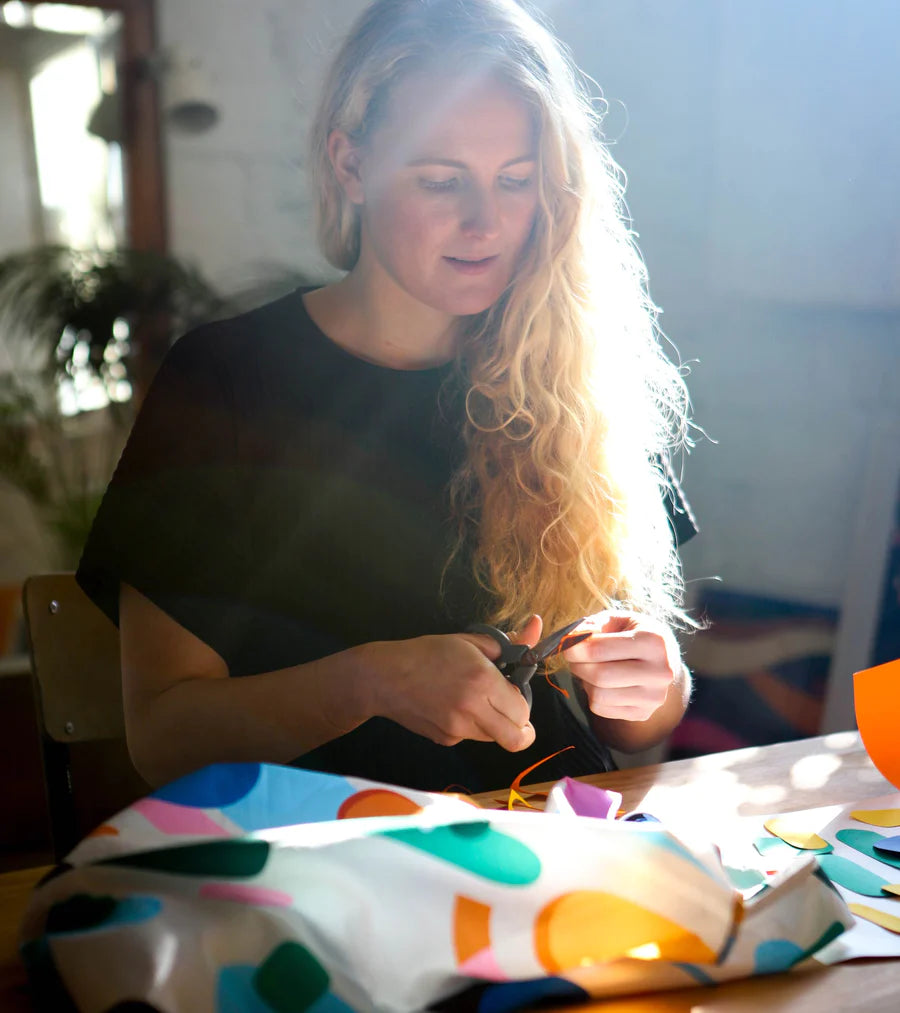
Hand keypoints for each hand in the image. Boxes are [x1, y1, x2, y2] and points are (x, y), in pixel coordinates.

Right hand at [362, 616, 542, 751]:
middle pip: (516, 739)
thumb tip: (536, 626)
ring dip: (495, 725)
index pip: (523, 711)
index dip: (523, 703)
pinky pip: (470, 737)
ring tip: (475, 702)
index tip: (514, 692)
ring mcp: (458, 729)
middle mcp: (473, 709)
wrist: (384, 678)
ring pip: (494, 738)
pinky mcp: (446, 739)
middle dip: (522, 730)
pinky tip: (452, 706)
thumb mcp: (468, 642)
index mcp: (482, 682)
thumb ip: (507, 642)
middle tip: (514, 715)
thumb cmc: (426, 653)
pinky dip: (470, 726)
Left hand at [564, 610, 681, 721]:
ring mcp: (653, 696)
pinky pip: (601, 708)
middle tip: (574, 658)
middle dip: (577, 665)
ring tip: (590, 669)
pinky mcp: (643, 713)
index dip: (574, 648)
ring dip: (584, 681)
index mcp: (653, 642)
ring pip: (599, 695)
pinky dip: (592, 695)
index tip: (567, 644)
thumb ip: (593, 625)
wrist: (663, 660)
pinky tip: (601, 683)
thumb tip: (571, 638)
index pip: (599, 650)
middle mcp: (659, 672)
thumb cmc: (634, 635)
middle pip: (599, 676)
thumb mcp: (618, 620)